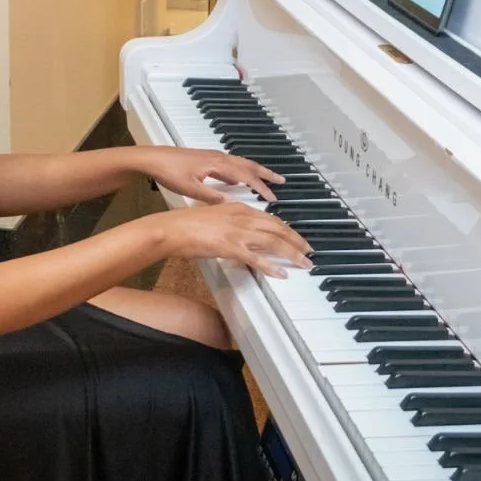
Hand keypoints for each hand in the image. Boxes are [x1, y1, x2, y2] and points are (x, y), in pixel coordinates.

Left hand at [135, 146, 283, 203]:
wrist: (153, 158)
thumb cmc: (169, 172)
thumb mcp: (190, 188)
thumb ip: (212, 196)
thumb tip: (232, 203)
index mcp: (217, 164)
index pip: (246, 176)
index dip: (261, 187)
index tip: (273, 198)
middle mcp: (219, 157)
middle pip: (248, 165)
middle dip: (265, 174)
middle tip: (281, 181)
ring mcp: (213, 156)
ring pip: (240, 163)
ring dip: (255, 171)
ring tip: (267, 179)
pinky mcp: (206, 158)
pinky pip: (231, 164)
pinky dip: (241, 171)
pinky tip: (238, 181)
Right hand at [151, 202, 312, 277]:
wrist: (172, 228)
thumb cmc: (186, 223)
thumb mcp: (214, 215)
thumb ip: (230, 221)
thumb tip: (240, 232)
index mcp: (239, 207)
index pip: (270, 218)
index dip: (287, 229)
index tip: (296, 238)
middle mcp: (243, 217)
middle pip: (278, 228)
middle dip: (296, 240)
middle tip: (308, 251)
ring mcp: (238, 232)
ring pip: (274, 242)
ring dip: (292, 253)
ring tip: (304, 262)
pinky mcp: (231, 247)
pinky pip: (257, 258)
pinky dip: (271, 266)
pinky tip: (280, 273)